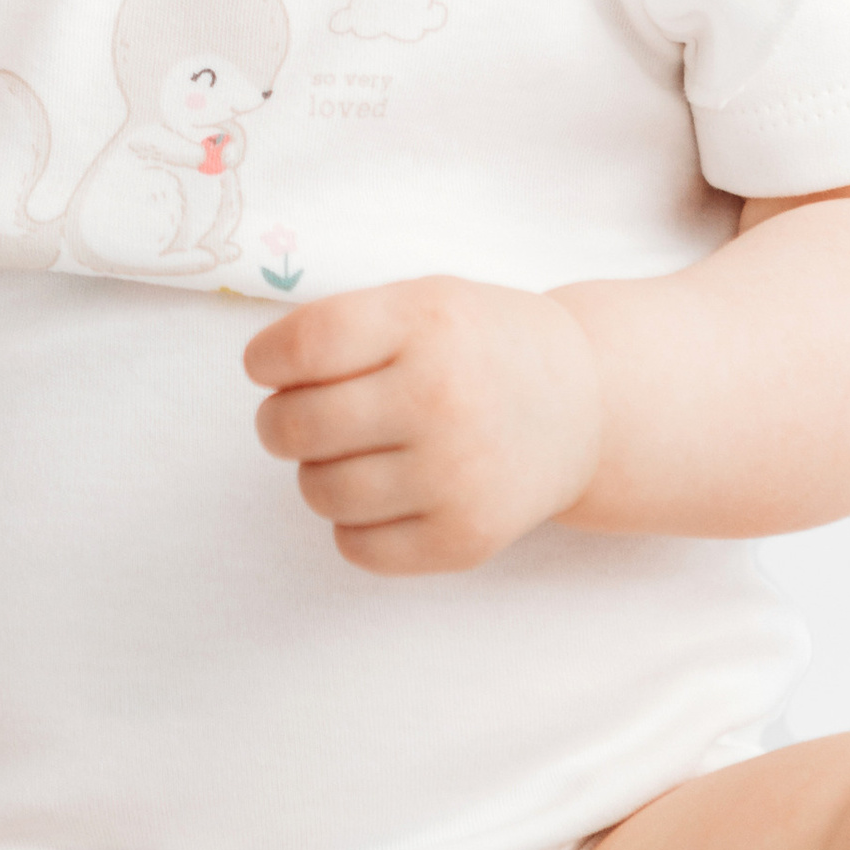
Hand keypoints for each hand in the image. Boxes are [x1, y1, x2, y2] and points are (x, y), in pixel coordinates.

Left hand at [245, 278, 604, 574]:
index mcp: (425, 323)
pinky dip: (353, 524)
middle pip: (295, 426)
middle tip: (305, 416)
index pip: (303, 347)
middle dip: (278, 422)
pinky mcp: (466, 538)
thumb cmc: (479, 347)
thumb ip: (342, 327)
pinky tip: (388, 493)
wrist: (586, 406)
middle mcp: (441, 398)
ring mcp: (456, 475)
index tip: (269, 368)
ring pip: (318, 491)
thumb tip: (263, 377)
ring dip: (317, 473)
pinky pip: (355, 547)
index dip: (265, 360)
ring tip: (356, 453)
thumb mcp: (422, 301)